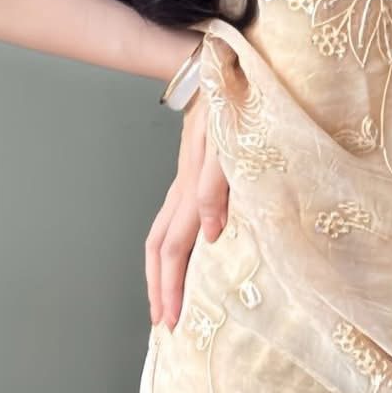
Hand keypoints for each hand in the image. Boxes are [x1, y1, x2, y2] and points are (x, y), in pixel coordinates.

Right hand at [144, 91, 229, 329]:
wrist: (219, 68)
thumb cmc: (232, 105)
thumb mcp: (229, 144)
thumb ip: (217, 187)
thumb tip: (210, 235)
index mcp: (191, 188)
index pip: (173, 249)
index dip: (171, 286)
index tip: (173, 321)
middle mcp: (183, 189)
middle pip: (159, 248)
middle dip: (159, 288)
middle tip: (164, 324)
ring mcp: (185, 181)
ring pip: (161, 234)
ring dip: (160, 271)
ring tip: (165, 298)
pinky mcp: (192, 173)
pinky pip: (174, 219)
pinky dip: (172, 247)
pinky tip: (183, 255)